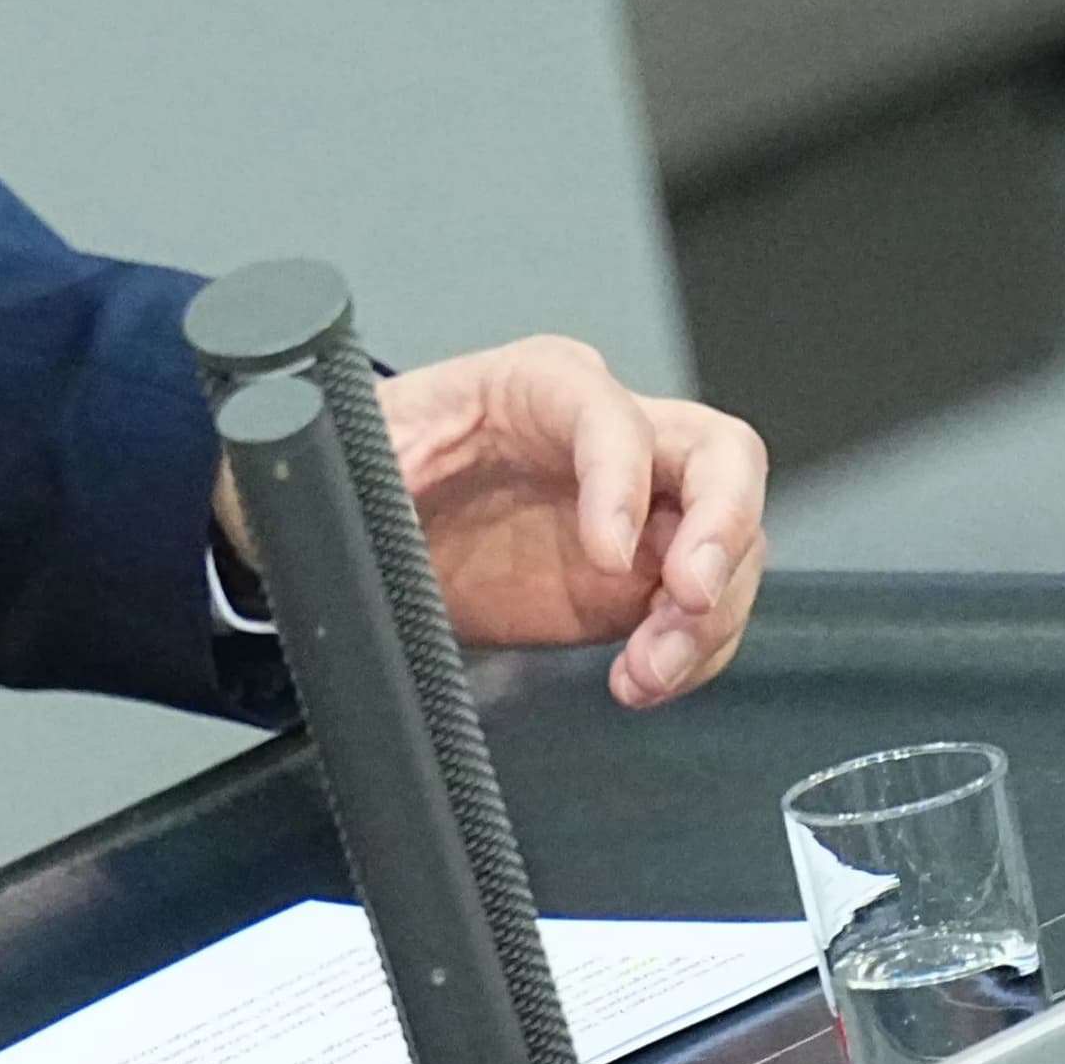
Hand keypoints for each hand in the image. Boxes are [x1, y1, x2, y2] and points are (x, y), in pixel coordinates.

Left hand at [378, 337, 767, 708]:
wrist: (374, 529)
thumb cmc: (375, 460)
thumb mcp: (366, 444)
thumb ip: (378, 449)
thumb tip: (335, 450)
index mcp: (540, 384)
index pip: (612, 414)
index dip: (623, 479)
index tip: (606, 554)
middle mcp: (610, 438)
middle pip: (719, 456)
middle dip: (722, 527)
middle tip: (688, 597)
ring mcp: (639, 510)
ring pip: (730, 543)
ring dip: (709, 615)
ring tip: (649, 667)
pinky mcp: (640, 579)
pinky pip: (704, 611)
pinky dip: (692, 653)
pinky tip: (640, 680)